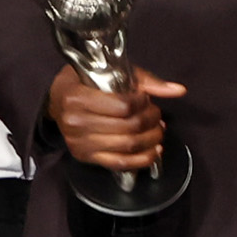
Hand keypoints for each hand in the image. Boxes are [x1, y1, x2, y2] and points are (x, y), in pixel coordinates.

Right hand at [47, 63, 182, 172]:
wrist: (58, 100)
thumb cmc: (86, 82)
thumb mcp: (112, 72)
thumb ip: (145, 81)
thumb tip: (178, 90)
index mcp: (77, 97)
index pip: (123, 106)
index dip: (142, 102)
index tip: (145, 98)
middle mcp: (75, 122)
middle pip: (128, 127)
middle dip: (151, 120)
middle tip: (156, 114)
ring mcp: (79, 142)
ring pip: (128, 146)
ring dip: (151, 139)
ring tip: (157, 130)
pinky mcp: (85, 157)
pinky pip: (120, 163)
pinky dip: (143, 159)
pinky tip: (154, 150)